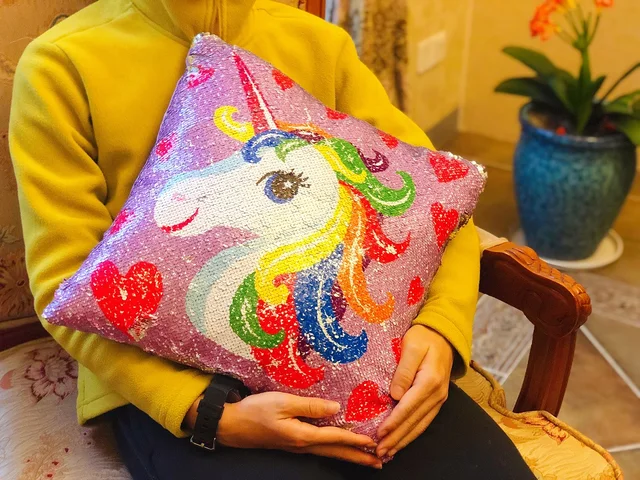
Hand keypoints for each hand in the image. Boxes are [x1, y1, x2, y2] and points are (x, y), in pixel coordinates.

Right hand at [186, 392, 381, 467]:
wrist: (232, 425)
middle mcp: (303, 444)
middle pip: (336, 452)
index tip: (375, 443)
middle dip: (359, 457)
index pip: (336, 438)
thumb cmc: (255, 411)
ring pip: (329, 452)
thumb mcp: (282, 402)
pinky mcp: (293, 442)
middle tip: (380, 462)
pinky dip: (336, 449)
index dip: (356, 440)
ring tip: (368, 459)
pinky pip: (320, 448)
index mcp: (303, 435)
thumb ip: (310, 406)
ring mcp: (298, 445)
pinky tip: (339, 447)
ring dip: (350, 455)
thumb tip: (336, 408)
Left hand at [376, 325, 452, 457]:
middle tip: (379, 452)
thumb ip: (403, 370)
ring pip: (420, 425)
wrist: (444, 335)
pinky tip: (402, 441)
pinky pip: (424, 421)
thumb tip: (395, 395)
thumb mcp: (411, 346)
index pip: (408, 407)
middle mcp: (437, 394)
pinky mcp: (437, 400)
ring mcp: (439, 399)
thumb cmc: (424, 337)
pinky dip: (412, 433)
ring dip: (404, 440)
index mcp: (429, 381)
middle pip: (414, 422)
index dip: (393, 422)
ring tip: (388, 452)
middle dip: (396, 438)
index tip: (379, 434)